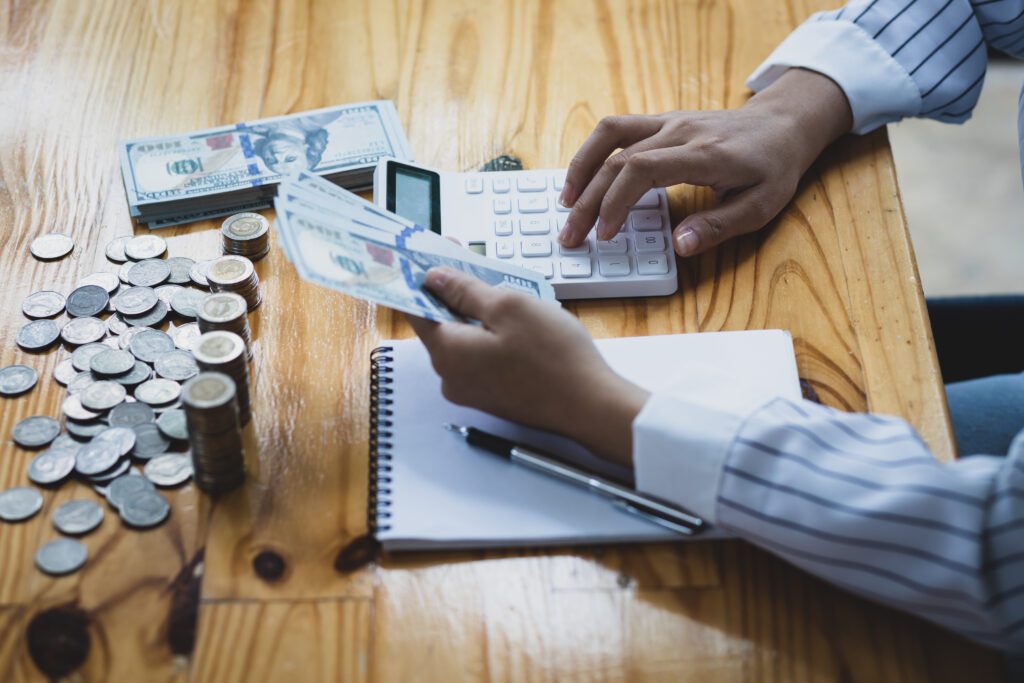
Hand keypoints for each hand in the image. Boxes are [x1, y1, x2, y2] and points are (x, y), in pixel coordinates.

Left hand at [406, 267, 648, 465]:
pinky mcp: (492, 397)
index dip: (422, 278)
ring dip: (476, 316)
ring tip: (505, 297)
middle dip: (453, 294)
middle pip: (440, 324)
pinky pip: (479, 359)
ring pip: (463, 341)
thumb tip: (435, 279)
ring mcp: (471, 391)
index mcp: (447, 352)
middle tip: (475, 267)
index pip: (415, 307)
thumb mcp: (509, 306)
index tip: (431, 257)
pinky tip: (516, 327)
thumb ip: (465, 290)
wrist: (590, 407)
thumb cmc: (554, 358)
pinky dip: (489, 338)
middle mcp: (450, 377)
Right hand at [557, 68, 852, 255]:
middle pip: (617, 160)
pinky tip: (582, 179)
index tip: (604, 234)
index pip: (642, 170)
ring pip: (608, 136)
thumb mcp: (760, 206)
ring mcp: (667, 122)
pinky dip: (592, 153)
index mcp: (702, 154)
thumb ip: (718, 226)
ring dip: (581, 169)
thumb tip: (679, 246)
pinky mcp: (660, 122)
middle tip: (571, 236)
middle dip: (588, 201)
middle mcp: (679, 132)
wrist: (783, 124)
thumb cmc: (773, 168)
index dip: (615, 202)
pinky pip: (616, 130)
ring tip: (565, 203)